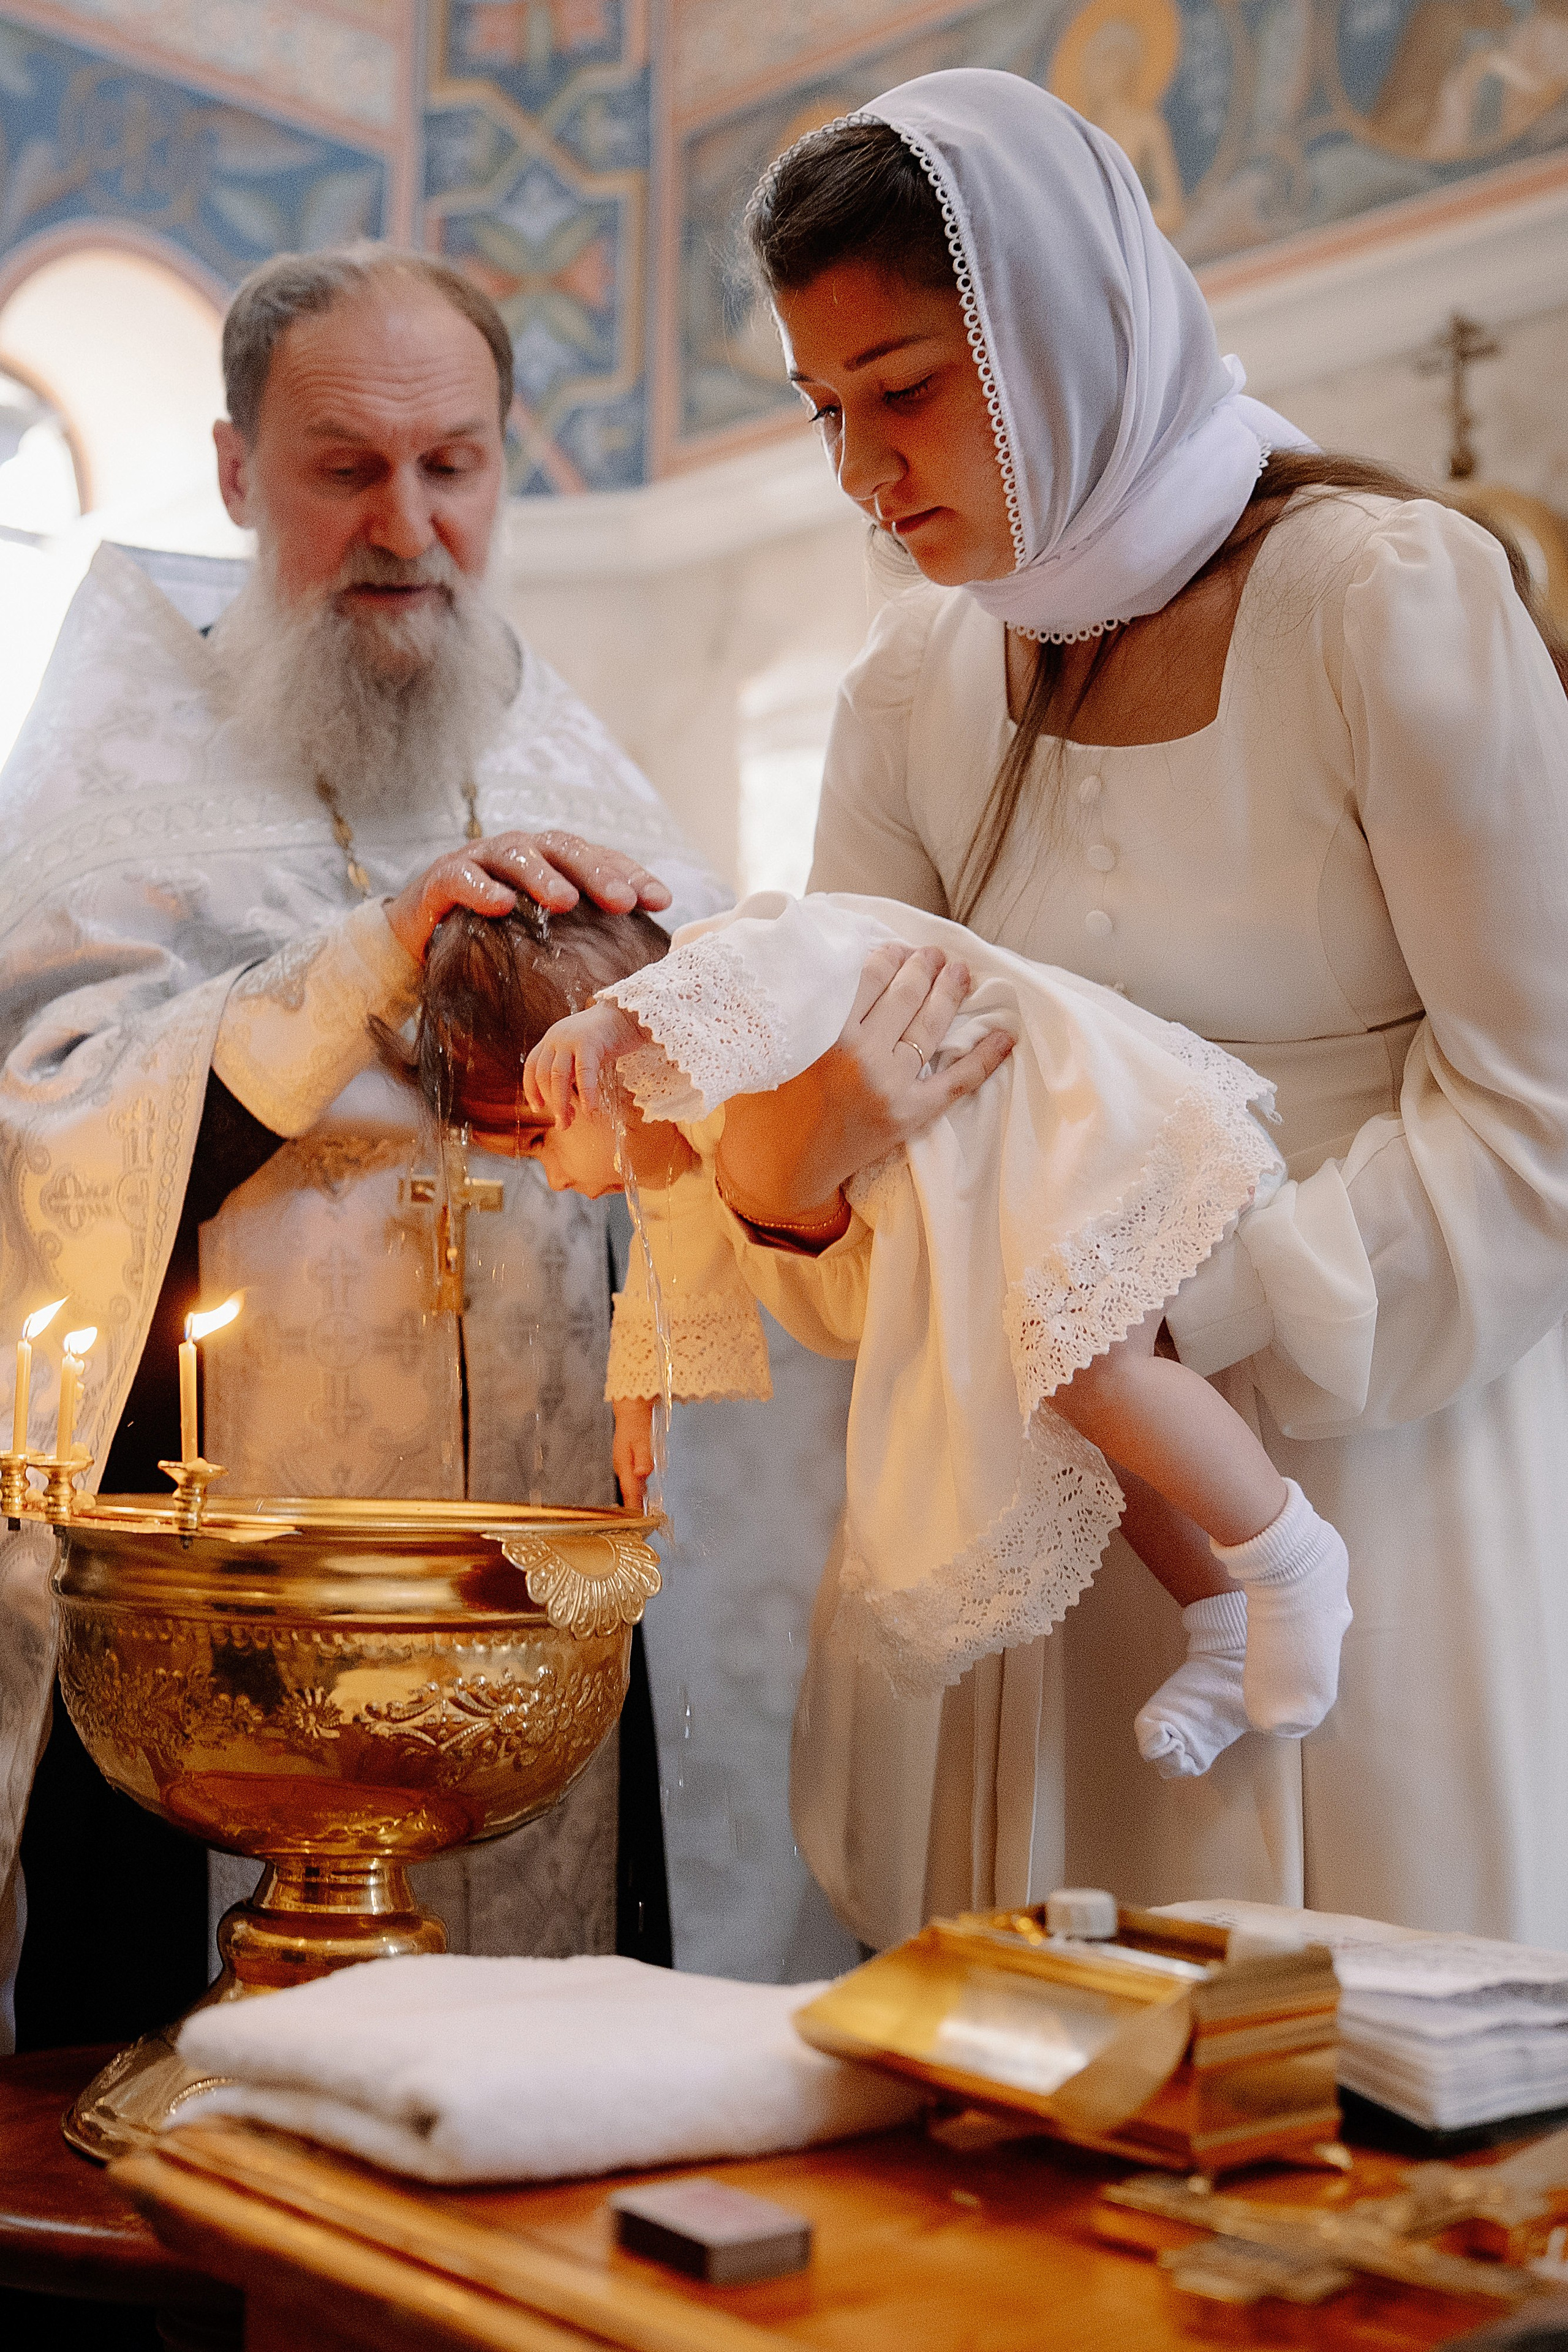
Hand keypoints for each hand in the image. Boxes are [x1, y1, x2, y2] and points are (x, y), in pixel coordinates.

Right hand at [386, 830, 671, 962]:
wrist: (423, 936)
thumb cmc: (494, 936)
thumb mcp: (542, 939)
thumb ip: (582, 943)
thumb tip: (641, 976)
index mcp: (554, 864)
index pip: (599, 860)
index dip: (631, 874)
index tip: (660, 901)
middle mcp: (522, 853)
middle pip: (565, 851)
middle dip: (596, 873)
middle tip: (622, 900)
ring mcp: (480, 860)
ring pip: (516, 856)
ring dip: (543, 876)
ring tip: (566, 901)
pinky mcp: (441, 878)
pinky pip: (462, 876)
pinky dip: (481, 887)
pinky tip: (500, 903)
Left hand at [524, 1002, 644, 1128]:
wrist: (629, 1013)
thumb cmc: (607, 1037)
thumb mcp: (580, 1050)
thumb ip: (570, 1068)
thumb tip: (564, 1100)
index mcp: (551, 1039)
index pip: (532, 1067)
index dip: (531, 1090)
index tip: (537, 1108)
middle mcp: (556, 1037)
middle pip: (544, 1076)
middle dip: (551, 1103)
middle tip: (562, 1123)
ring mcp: (571, 1038)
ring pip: (558, 1076)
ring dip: (562, 1103)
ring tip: (569, 1121)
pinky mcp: (589, 1041)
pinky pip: (584, 1072)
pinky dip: (586, 1093)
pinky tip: (590, 1109)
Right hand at [613, 1396, 655, 1510]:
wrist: (630, 1410)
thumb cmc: (637, 1423)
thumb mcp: (643, 1440)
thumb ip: (644, 1458)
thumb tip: (642, 1474)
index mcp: (624, 1464)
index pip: (630, 1491)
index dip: (635, 1507)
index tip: (639, 1521)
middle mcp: (622, 1467)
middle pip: (629, 1492)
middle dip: (635, 1507)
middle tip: (643, 1524)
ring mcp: (623, 1465)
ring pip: (631, 1487)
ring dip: (636, 1500)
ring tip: (643, 1514)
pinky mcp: (627, 1462)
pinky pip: (632, 1480)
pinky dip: (637, 1490)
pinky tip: (643, 1495)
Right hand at [716, 941, 1013, 1228]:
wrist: (782, 1167)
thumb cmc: (770, 1104)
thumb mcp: (773, 1048)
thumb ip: (798, 1010)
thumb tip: (822, 966)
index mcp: (825, 1033)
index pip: (870, 977)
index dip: (890, 956)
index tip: (898, 949)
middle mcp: (862, 1055)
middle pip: (906, 995)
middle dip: (925, 968)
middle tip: (936, 954)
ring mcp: (890, 1085)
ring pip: (931, 1026)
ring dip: (950, 993)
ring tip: (961, 973)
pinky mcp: (909, 1114)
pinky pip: (957, 1081)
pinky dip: (984, 1057)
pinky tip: (1006, 1036)